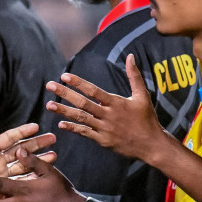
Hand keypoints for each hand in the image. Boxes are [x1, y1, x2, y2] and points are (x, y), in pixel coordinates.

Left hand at [0, 110, 54, 201]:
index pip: (8, 138)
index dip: (21, 132)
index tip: (36, 126)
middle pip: (20, 151)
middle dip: (36, 144)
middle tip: (52, 138)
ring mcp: (0, 177)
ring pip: (23, 167)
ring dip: (38, 161)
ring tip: (54, 155)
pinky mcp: (0, 192)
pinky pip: (18, 185)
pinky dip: (31, 180)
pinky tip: (43, 177)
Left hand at [45, 55, 167, 162]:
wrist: (151, 145)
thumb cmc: (147, 119)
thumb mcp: (142, 96)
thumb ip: (134, 76)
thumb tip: (131, 56)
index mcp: (116, 103)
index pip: (93, 90)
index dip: (78, 83)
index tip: (64, 76)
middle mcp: (108, 115)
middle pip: (83, 103)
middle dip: (65, 94)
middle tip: (50, 85)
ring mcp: (104, 129)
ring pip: (81, 118)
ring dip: (64, 111)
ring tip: (49, 104)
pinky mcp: (102, 140)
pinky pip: (85, 133)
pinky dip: (73, 128)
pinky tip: (60, 124)